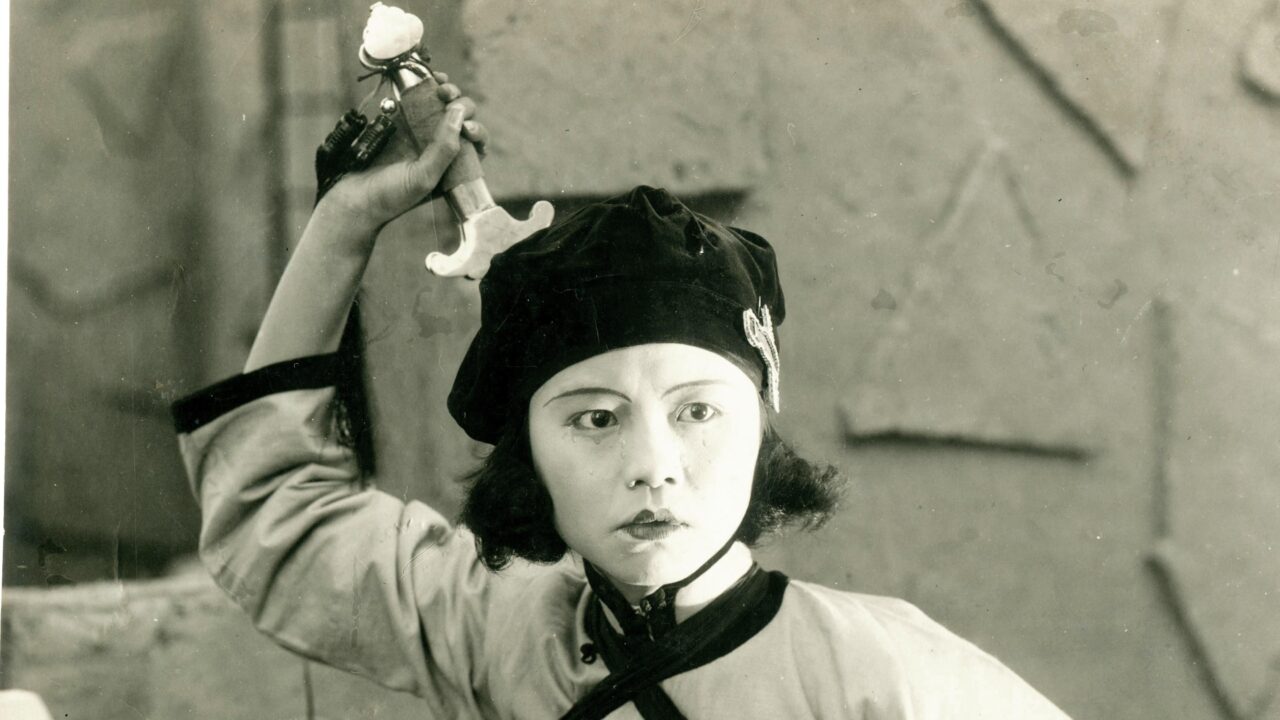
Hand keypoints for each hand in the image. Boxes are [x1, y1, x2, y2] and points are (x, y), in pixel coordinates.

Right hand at [317, 75, 488, 232]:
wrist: (355, 197)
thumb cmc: (392, 196)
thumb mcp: (425, 177)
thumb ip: (445, 148)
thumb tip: (458, 112)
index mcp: (453, 166)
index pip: (476, 143)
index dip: (476, 130)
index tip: (466, 129)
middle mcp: (439, 148)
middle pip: (462, 119)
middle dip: (462, 106)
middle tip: (450, 101)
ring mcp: (420, 132)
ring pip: (443, 105)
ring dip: (449, 92)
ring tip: (443, 88)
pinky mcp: (400, 120)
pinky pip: (418, 98)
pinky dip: (426, 86)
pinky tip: (431, 78)